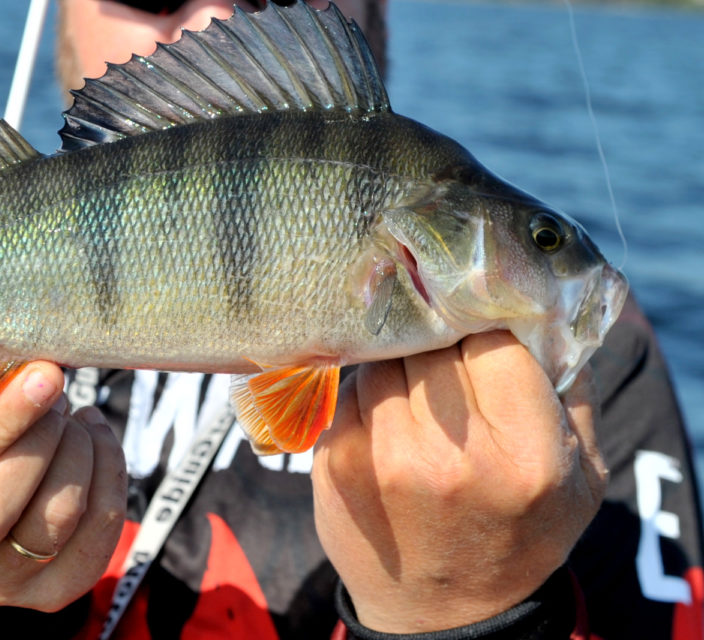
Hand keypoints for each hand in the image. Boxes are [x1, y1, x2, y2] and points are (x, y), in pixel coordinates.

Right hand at [0, 361, 126, 610]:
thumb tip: (38, 368)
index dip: (4, 419)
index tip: (43, 376)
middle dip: (44, 439)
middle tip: (55, 397)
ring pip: (56, 518)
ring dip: (81, 453)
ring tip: (75, 419)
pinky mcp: (49, 594)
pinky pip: (97, 537)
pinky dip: (109, 477)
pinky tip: (95, 443)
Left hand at [311, 331, 607, 632]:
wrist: (443, 615)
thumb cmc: (520, 533)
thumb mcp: (581, 476)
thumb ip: (571, 387)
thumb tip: (543, 306)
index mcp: (525, 453)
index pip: (493, 338)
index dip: (488, 328)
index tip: (486, 338)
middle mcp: (450, 455)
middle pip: (431, 340)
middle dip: (441, 341)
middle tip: (450, 364)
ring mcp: (382, 457)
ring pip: (384, 356)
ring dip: (401, 363)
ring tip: (420, 400)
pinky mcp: (335, 459)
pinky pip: (348, 387)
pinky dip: (368, 392)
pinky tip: (388, 423)